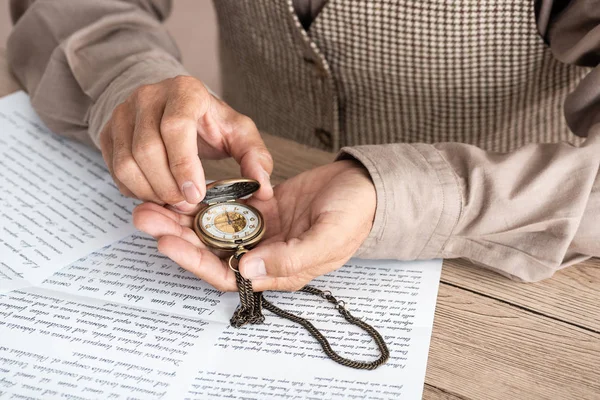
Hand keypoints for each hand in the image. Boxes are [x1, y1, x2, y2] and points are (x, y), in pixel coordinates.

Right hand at [99, 76, 272, 211]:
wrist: (173, 106)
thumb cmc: (209, 122)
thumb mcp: (239, 132)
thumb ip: (255, 157)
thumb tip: (263, 189)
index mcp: (185, 91)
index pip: (175, 127)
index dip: (183, 165)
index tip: (195, 194)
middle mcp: (148, 96)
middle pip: (146, 149)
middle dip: (167, 186)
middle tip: (186, 205)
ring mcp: (123, 112)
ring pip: (126, 162)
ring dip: (149, 191)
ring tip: (171, 201)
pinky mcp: (108, 131)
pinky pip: (114, 169)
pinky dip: (134, 189)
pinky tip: (155, 192)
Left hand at [133, 160, 375, 291]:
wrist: (365, 186)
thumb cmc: (355, 214)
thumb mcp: (328, 237)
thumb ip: (290, 258)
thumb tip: (247, 269)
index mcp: (280, 270)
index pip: (229, 274)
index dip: (196, 262)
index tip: (168, 243)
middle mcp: (264, 253)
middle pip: (212, 250)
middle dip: (178, 236)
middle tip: (145, 216)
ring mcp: (261, 229)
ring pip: (213, 227)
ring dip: (184, 216)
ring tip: (152, 201)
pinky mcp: (261, 207)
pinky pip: (228, 205)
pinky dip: (206, 198)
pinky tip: (183, 188)